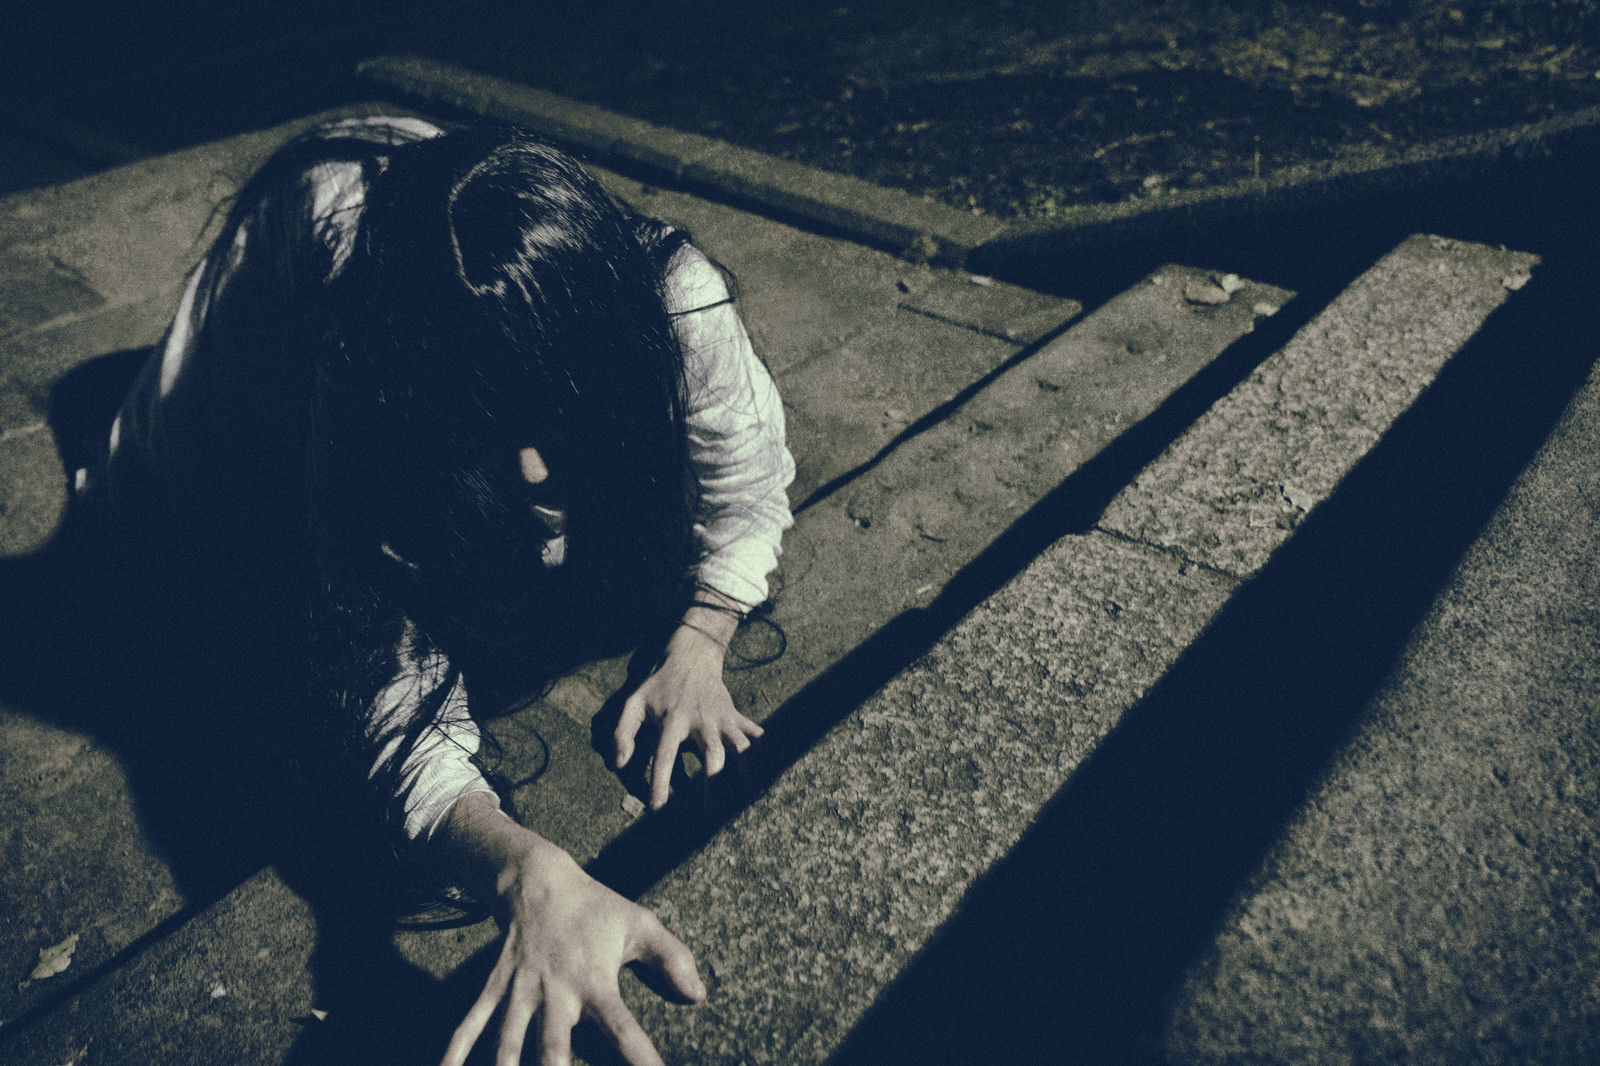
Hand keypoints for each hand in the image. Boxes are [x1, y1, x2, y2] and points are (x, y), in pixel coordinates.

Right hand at [437, 800, 705, 1065]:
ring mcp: (521, 990)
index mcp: (595, 980)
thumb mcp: (642, 924)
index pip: (623, 1030)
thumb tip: (700, 995)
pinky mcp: (496, 986)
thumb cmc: (596, 908)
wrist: (538, 878)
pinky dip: (455, 1047)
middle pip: (555, 1046)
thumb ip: (674, 959)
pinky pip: (472, 1020)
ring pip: (509, 1040)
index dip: (641, 1059)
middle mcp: (556, 990)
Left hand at [614, 598, 763, 809]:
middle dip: (712, 784)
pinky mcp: (734, 716)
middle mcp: (700, 721)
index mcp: (673, 720)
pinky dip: (762, 748)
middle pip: (712, 755)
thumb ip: (622, 733)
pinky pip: (752, 733)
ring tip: (745, 794)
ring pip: (738, 747)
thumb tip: (619, 764)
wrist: (691, 655)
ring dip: (743, 769)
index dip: (661, 784)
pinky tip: (769, 766)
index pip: (665, 757)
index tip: (658, 809)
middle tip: (708, 811)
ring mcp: (720, 718)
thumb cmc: (659, 685)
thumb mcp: (634, 702)